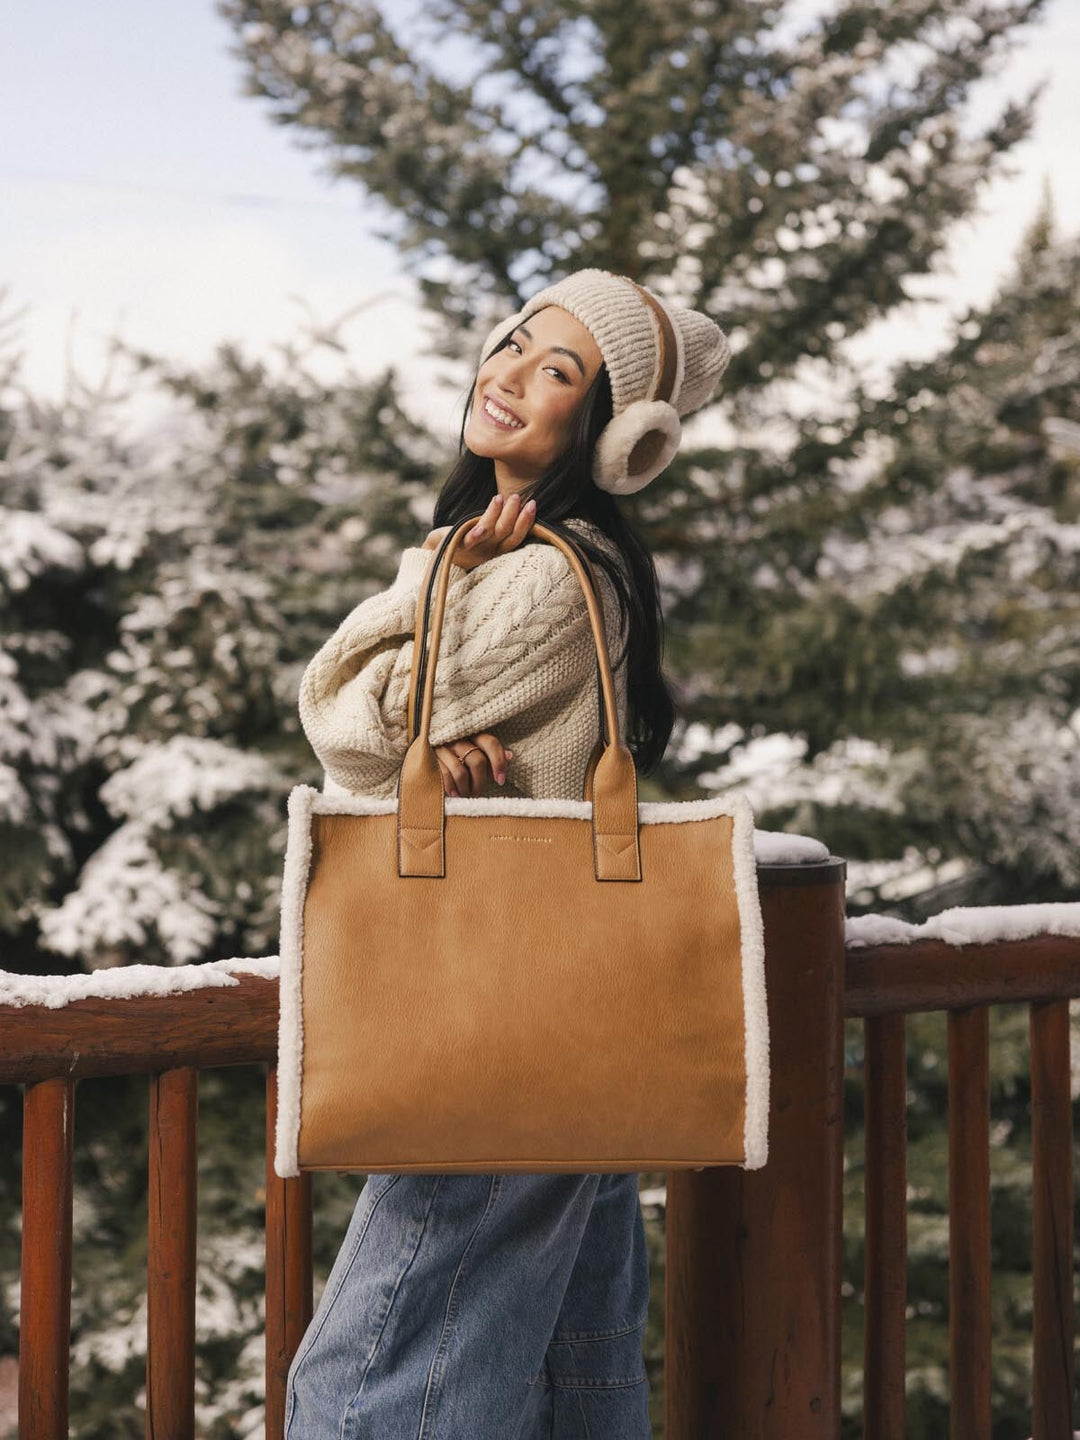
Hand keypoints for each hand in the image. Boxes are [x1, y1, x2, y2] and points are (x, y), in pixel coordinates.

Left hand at [422, 492, 537, 571]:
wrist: (434, 555)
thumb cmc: (461, 543)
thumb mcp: (482, 533)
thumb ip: (495, 521)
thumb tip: (512, 500)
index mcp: (497, 549)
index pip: (516, 537)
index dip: (526, 522)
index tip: (533, 504)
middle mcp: (489, 551)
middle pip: (508, 534)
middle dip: (516, 516)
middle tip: (519, 497)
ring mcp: (475, 550)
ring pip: (492, 532)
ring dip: (499, 514)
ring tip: (501, 497)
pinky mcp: (459, 546)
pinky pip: (471, 538)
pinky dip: (479, 530)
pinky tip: (482, 524)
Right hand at [435, 733, 513, 796]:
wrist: (425, 750)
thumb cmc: (458, 754)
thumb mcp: (476, 751)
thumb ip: (491, 755)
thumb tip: (510, 756)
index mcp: (473, 734)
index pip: (491, 743)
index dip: (499, 762)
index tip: (501, 780)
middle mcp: (458, 738)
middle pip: (477, 761)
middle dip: (481, 782)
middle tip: (479, 792)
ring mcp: (443, 747)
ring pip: (461, 771)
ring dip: (466, 788)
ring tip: (467, 794)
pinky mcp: (430, 757)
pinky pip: (445, 776)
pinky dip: (452, 788)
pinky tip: (455, 794)